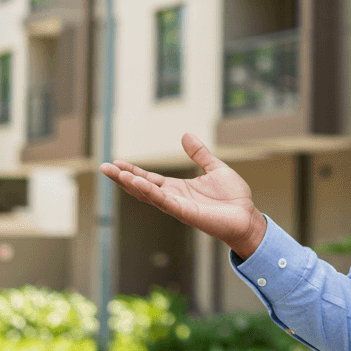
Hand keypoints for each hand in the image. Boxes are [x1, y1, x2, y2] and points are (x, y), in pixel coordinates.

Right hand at [100, 133, 266, 258]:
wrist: (247, 215)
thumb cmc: (233, 197)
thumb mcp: (215, 168)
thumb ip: (199, 154)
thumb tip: (185, 135)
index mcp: (178, 188)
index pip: (149, 179)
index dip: (132, 171)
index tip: (116, 163)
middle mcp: (174, 198)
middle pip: (142, 187)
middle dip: (123, 178)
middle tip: (103, 168)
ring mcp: (178, 206)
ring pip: (149, 195)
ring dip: (131, 184)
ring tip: (115, 173)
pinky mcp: (186, 212)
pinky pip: (164, 201)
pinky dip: (150, 192)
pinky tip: (137, 183)